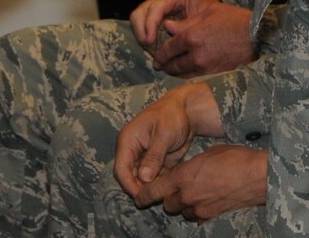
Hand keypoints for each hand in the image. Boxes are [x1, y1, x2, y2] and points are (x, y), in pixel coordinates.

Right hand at [113, 82, 221, 201]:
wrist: (187, 111)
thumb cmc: (172, 116)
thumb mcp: (164, 135)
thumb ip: (153, 157)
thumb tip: (143, 178)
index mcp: (128, 141)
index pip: (121, 169)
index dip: (129, 184)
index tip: (142, 196)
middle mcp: (132, 151)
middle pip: (129, 177)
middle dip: (140, 189)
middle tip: (155, 197)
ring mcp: (143, 158)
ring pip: (141, 180)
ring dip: (150, 188)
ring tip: (164, 193)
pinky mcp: (155, 163)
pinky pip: (153, 178)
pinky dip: (160, 184)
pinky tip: (170, 186)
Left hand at [130, 0, 255, 75]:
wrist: (257, 36)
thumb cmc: (234, 19)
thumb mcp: (208, 12)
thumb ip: (185, 22)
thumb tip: (167, 27)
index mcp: (192, 36)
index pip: (167, 49)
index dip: (159, 53)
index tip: (156, 55)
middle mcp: (196, 54)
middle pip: (172, 64)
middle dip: (163, 65)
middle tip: (158, 64)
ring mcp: (206, 67)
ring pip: (182, 74)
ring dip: (173, 72)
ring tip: (169, 69)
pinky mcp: (215, 74)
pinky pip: (194, 77)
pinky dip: (186, 76)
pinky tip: (185, 72)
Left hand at [136, 144, 266, 219]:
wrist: (256, 176)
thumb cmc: (233, 159)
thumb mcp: (206, 155)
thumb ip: (190, 166)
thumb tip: (185, 171)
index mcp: (182, 177)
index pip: (153, 190)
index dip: (144, 194)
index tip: (139, 197)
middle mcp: (187, 196)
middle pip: (167, 203)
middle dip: (168, 197)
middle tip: (175, 190)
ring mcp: (199, 208)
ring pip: (181, 211)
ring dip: (183, 204)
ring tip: (194, 193)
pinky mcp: (211, 216)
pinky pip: (196, 217)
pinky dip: (196, 211)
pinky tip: (204, 202)